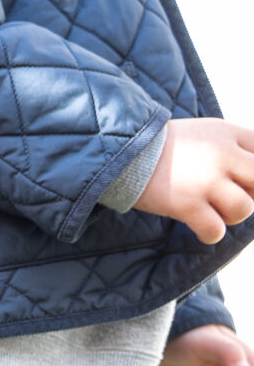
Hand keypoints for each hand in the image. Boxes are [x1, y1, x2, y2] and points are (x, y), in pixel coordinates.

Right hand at [133, 118, 253, 243]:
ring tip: (214, 212)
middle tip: (231, 196)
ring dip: (232, 215)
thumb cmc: (167, 145)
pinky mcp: (186, 205)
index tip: (243, 181)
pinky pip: (215, 230)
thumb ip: (236, 146)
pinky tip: (202, 228)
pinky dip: (211, 234)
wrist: (124, 153)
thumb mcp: (208, 131)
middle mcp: (223, 156)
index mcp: (228, 135)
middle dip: (251, 193)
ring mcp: (205, 182)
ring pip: (243, 209)